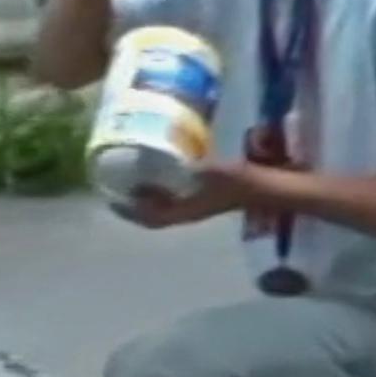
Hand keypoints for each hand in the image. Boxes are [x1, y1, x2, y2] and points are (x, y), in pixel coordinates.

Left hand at [116, 161, 264, 229]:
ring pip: (162, 205)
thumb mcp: (213, 171)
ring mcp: (195, 205)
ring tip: (131, 175)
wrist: (263, 188)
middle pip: (152, 214)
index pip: (150, 218)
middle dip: (133, 203)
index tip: (111, 198)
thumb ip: (193, 167)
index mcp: (185, 212)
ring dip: (146, 195)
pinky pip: (173, 195)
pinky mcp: (202, 196)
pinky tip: (157, 168)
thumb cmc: (238, 182)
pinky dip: (161, 186)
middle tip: (116, 183)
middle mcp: (186, 212)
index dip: (130, 211)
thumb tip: (172, 159)